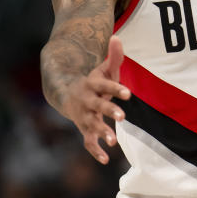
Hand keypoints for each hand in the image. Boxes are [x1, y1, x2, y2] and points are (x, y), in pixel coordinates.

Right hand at [61, 36, 130, 163]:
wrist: (68, 94)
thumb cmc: (94, 81)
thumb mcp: (104, 69)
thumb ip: (114, 56)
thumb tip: (117, 37)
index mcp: (92, 84)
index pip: (104, 86)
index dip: (116, 89)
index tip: (129, 94)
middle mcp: (86, 101)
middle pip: (96, 106)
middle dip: (108, 111)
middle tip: (122, 116)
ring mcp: (83, 116)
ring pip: (90, 125)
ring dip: (101, 132)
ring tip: (114, 141)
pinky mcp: (84, 129)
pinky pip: (88, 141)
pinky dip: (95, 151)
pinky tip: (106, 160)